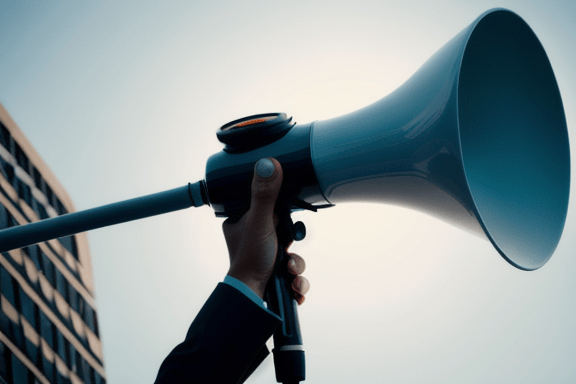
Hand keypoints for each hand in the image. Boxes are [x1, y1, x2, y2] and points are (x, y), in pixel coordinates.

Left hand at [223, 158, 309, 302]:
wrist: (253, 298)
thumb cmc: (250, 259)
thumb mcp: (259, 221)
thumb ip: (265, 194)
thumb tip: (269, 163)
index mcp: (242, 223)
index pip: (268, 206)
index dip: (283, 212)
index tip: (289, 217)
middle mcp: (254, 240)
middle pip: (286, 231)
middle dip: (293, 243)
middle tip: (288, 246)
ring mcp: (266, 259)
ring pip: (294, 254)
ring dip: (296, 265)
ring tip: (287, 271)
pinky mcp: (277, 277)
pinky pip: (296, 274)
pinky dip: (297, 280)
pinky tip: (291, 284)